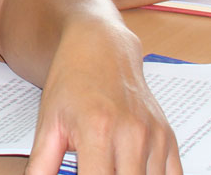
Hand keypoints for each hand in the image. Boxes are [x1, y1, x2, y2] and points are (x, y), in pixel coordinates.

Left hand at [27, 25, 178, 174]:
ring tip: (110, 167)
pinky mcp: (168, 136)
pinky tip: (133, 170)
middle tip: (94, 171)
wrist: (101, 48)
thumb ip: (42, 161)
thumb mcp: (48, 121)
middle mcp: (132, 134)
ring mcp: (154, 136)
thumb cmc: (71, 82)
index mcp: (97, 131)